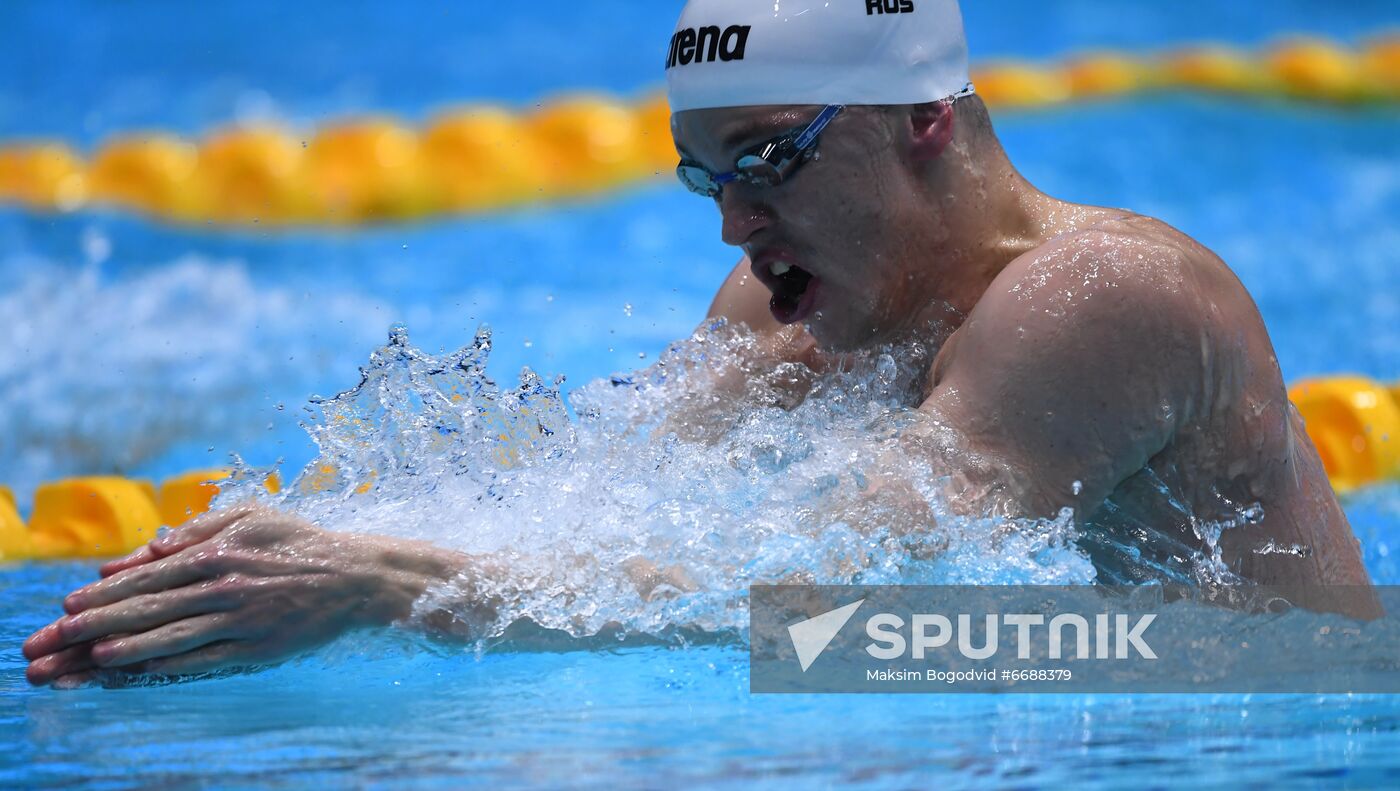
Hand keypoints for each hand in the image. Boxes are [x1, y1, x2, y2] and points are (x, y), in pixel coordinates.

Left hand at [23, 505, 404, 686]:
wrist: (357, 576)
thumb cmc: (299, 543)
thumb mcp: (249, 518)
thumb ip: (193, 532)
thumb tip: (140, 553)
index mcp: (217, 552)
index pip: (147, 576)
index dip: (102, 593)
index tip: (65, 607)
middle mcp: (223, 586)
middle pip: (147, 609)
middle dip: (91, 626)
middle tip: (51, 643)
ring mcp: (241, 620)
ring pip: (170, 637)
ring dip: (121, 651)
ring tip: (81, 662)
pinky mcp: (259, 648)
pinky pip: (205, 660)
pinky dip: (168, 667)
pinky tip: (137, 673)